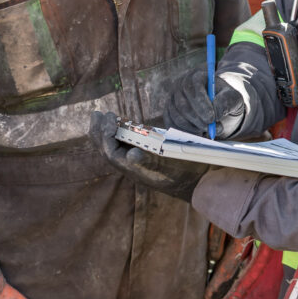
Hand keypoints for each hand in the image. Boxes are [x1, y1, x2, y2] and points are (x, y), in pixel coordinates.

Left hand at [89, 111, 204, 201]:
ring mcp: (139, 164)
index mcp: (135, 170)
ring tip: (105, 117)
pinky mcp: (146, 160)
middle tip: (97, 114)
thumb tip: (131, 155)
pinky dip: (122, 135)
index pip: (110, 152)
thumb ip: (149, 161)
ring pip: (116, 148)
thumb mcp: (171, 165)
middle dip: (100, 132)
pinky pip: (127, 147)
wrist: (200, 184)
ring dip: (109, 132)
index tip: (108, 117)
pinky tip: (125, 126)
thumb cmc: (187, 173)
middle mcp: (133, 168)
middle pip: (108, 149)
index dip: (105, 134)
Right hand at [164, 66, 246, 137]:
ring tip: (208, 131)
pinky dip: (184, 132)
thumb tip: (216, 113)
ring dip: (192, 128)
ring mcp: (173, 98)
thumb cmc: (226, 100)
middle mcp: (181, 85)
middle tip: (210, 129)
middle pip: (182, 104)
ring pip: (177, 116)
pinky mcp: (169, 112)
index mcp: (197, 76)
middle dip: (197, 120)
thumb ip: (227, 102)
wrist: (219, 106)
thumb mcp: (233, 98)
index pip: (194, 87)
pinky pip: (172, 124)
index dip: (201, 104)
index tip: (211, 118)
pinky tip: (198, 133)